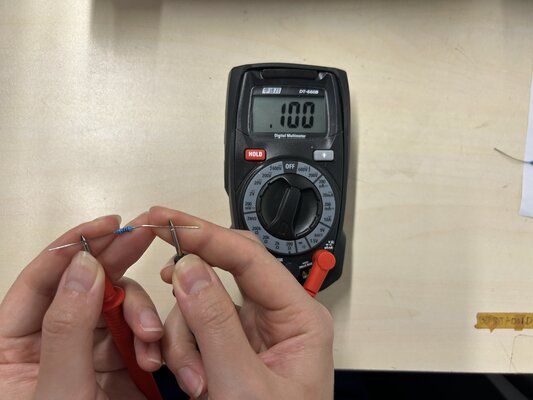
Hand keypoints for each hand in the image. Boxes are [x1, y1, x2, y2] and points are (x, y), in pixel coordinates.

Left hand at [0, 214, 163, 398]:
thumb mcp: (58, 389)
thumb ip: (68, 327)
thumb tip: (85, 266)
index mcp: (13, 345)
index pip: (40, 280)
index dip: (74, 245)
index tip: (109, 225)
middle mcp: (50, 341)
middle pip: (85, 285)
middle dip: (116, 262)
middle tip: (145, 234)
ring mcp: (86, 352)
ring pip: (118, 307)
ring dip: (141, 315)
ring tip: (152, 337)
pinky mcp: (118, 364)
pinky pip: (138, 333)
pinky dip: (152, 340)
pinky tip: (155, 358)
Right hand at [151, 206, 333, 399]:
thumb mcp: (243, 386)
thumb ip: (215, 325)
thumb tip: (190, 268)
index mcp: (298, 317)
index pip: (251, 257)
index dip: (207, 235)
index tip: (168, 222)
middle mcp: (277, 315)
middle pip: (228, 265)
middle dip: (191, 262)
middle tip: (155, 235)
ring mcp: (251, 330)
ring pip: (203, 298)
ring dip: (182, 331)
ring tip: (188, 378)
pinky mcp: (230, 345)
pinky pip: (196, 325)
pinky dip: (180, 345)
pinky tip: (186, 377)